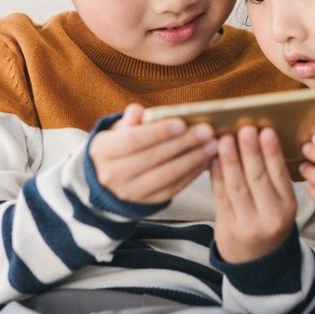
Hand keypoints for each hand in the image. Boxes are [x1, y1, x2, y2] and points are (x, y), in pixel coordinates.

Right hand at [88, 103, 216, 204]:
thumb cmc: (120, 145)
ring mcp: (130, 192)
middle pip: (153, 158)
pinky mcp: (147, 202)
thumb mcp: (118, 129)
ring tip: (211, 145)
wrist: (109, 178)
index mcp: (103, 151)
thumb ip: (130, 119)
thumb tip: (139, 111)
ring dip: (192, 160)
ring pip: (166, 176)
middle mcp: (113, 175)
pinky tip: (205, 160)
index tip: (182, 123)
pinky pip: (173, 188)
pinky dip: (191, 174)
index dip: (158, 132)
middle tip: (207, 132)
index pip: (132, 140)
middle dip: (183, 144)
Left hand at [211, 125, 297, 262]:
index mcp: (288, 207)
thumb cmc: (269, 222)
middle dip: (250, 152)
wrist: (257, 260)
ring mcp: (247, 224)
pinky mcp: (227, 228)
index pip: (279, 175)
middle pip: (257, 179)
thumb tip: (258, 138)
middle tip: (245, 129)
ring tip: (225, 139)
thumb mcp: (281, 204)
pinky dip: (215, 176)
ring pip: (236, 186)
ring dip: (229, 160)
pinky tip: (213, 160)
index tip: (265, 131)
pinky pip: (220, 197)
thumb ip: (273, 178)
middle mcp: (270, 216)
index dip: (271, 152)